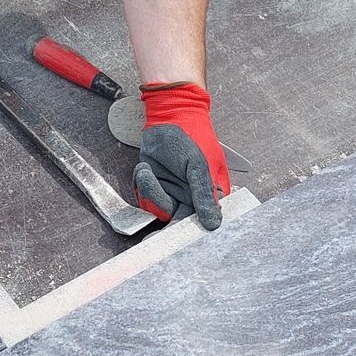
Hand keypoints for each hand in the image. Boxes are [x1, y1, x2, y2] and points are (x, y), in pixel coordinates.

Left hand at [133, 81, 230, 231]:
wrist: (169, 115)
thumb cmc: (193, 136)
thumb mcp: (200, 165)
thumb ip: (204, 195)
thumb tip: (213, 224)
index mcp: (211, 195)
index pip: (204, 223)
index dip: (191, 234)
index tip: (177, 240)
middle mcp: (192, 197)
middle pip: (178, 223)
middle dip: (164, 224)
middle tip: (152, 238)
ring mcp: (172, 192)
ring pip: (158, 209)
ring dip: (150, 191)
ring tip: (147, 171)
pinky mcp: (155, 185)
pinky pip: (145, 197)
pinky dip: (142, 184)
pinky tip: (145, 169)